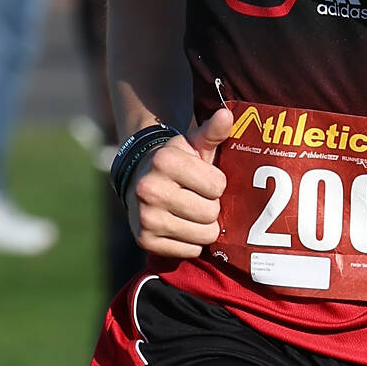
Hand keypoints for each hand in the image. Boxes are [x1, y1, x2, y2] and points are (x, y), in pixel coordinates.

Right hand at [128, 106, 230, 257]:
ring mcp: (146, 217)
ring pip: (203, 235)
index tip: (203, 180)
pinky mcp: (145, 241)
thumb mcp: (194, 145)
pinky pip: (189, 251)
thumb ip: (213, 132)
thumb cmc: (177, 163)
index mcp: (164, 161)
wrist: (140, 181)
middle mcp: (150, 189)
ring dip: (204, 227)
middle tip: (197, 199)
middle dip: (211, 206)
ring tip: (191, 213)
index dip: (216, 184)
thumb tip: (226, 114)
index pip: (217, 186)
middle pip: (211, 213)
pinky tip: (180, 227)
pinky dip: (191, 242)